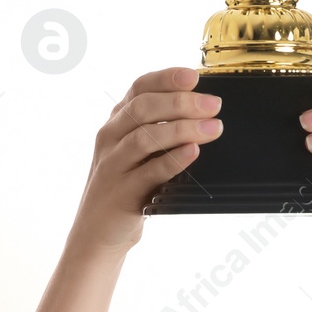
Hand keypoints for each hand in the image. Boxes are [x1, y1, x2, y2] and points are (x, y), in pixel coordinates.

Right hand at [68, 67, 222, 253]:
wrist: (97, 234)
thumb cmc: (128, 186)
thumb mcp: (139, 152)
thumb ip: (162, 129)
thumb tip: (205, 109)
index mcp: (117, 121)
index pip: (140, 88)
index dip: (167, 78)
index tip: (195, 76)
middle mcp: (110, 138)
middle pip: (143, 108)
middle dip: (181, 102)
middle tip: (214, 105)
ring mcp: (113, 165)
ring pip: (145, 137)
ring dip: (182, 129)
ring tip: (213, 129)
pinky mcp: (121, 193)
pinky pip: (148, 172)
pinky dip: (173, 160)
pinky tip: (193, 153)